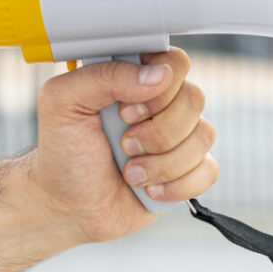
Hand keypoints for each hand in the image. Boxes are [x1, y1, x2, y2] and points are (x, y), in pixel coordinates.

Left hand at [28, 47, 217, 242]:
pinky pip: (210, 169)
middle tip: (124, 145)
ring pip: (204, 135)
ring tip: (131, 174)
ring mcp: (179, 136)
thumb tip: (159, 75)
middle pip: (195, 98)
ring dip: (164, 164)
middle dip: (158, 132)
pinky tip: (149, 189)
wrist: (68, 209)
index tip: (125, 112)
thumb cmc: (63, 153)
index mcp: (134, 79)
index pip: (174, 62)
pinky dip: (178, 185)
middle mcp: (162, 103)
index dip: (158, 89)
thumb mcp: (62, 103)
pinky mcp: (189, 169)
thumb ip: (104, 76)